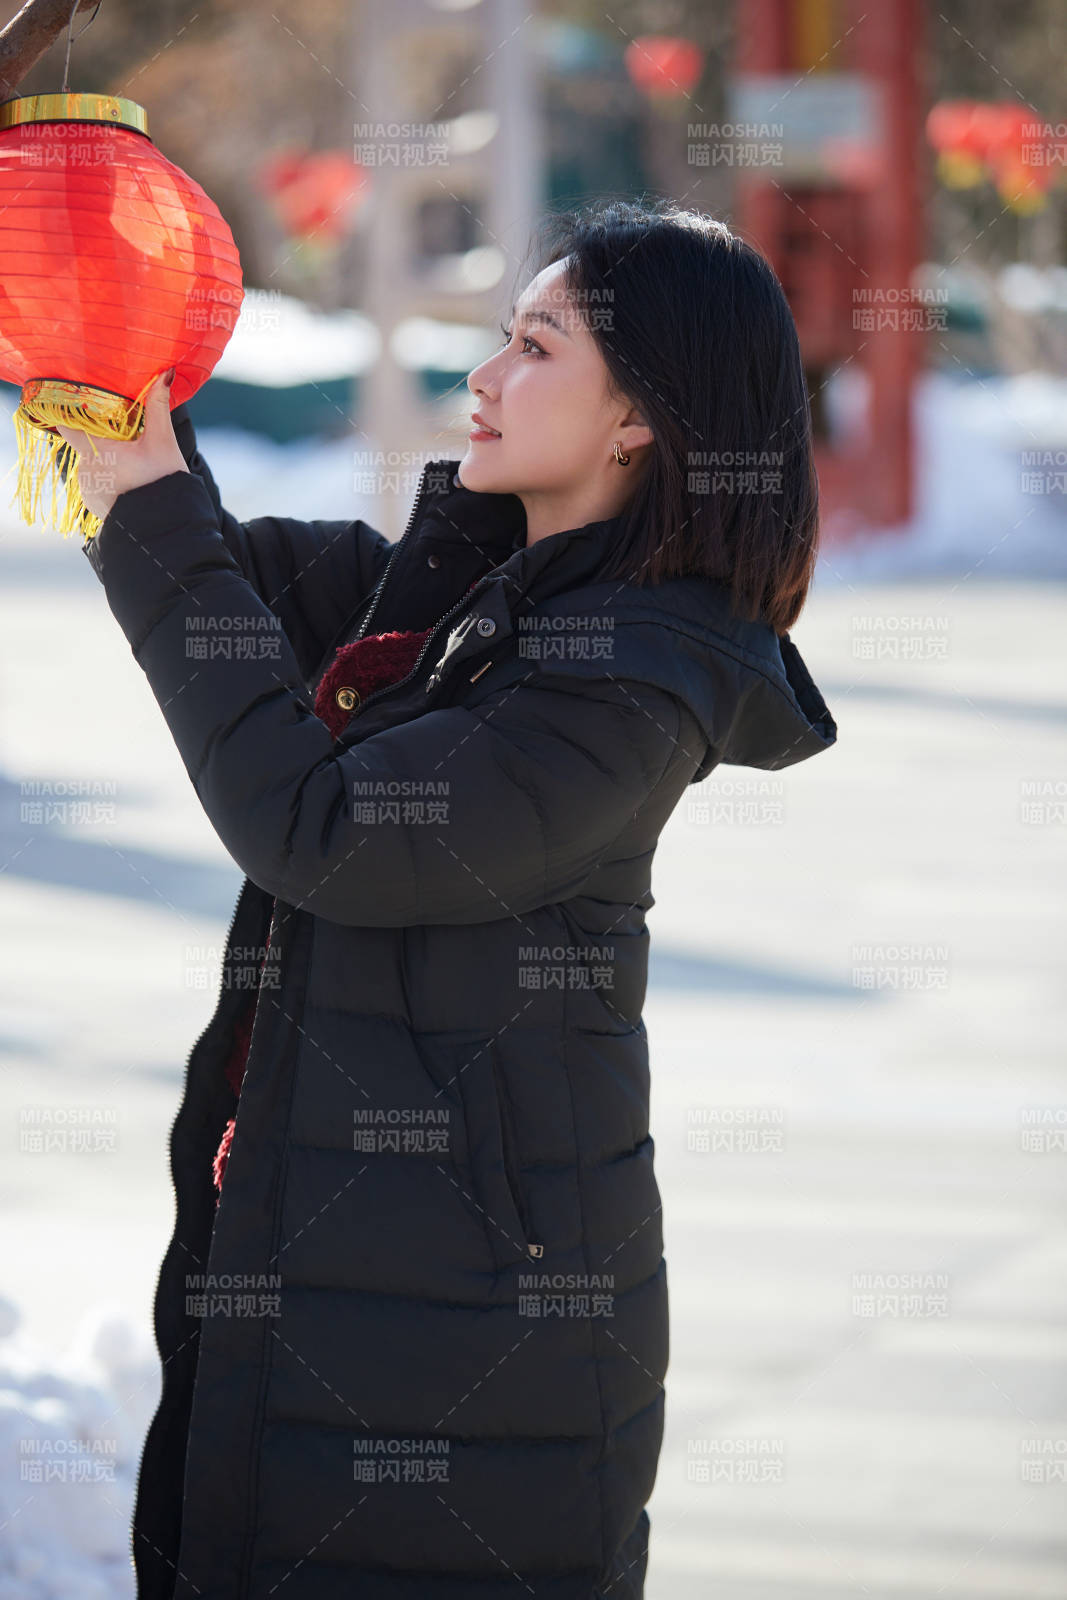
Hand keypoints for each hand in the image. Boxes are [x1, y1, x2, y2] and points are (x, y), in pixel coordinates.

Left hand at [54, 370, 188, 521]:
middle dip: (105, 440)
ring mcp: (87, 489)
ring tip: (133, 466)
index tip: (88, 407)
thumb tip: (164, 374)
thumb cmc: (163, 482)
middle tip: (129, 442)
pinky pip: (96, 482)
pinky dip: (108, 479)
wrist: (166, 529)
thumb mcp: (163, 441)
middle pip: (86, 443)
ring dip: (107, 460)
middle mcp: (84, 469)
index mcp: (95, 450)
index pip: (67, 424)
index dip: (74, 413)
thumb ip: (157, 406)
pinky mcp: (93, 504)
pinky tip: (129, 482)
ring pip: (92, 463)